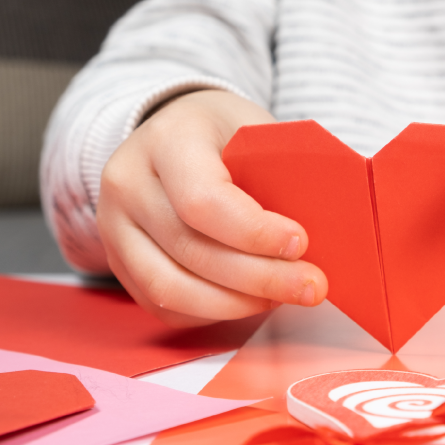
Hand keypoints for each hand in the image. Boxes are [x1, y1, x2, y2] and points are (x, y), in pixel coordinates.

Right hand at [97, 90, 327, 326]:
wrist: (172, 135)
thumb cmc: (225, 135)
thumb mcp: (256, 130)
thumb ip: (284, 172)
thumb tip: (331, 226)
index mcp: (167, 140)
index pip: (203, 200)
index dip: (254, 233)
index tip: (300, 243)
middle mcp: (128, 183)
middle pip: (191, 250)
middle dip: (260, 279)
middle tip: (311, 287)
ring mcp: (113, 227)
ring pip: (170, 288)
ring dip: (236, 304)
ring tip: (282, 297)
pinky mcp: (117, 262)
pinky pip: (162, 306)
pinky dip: (211, 313)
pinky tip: (249, 301)